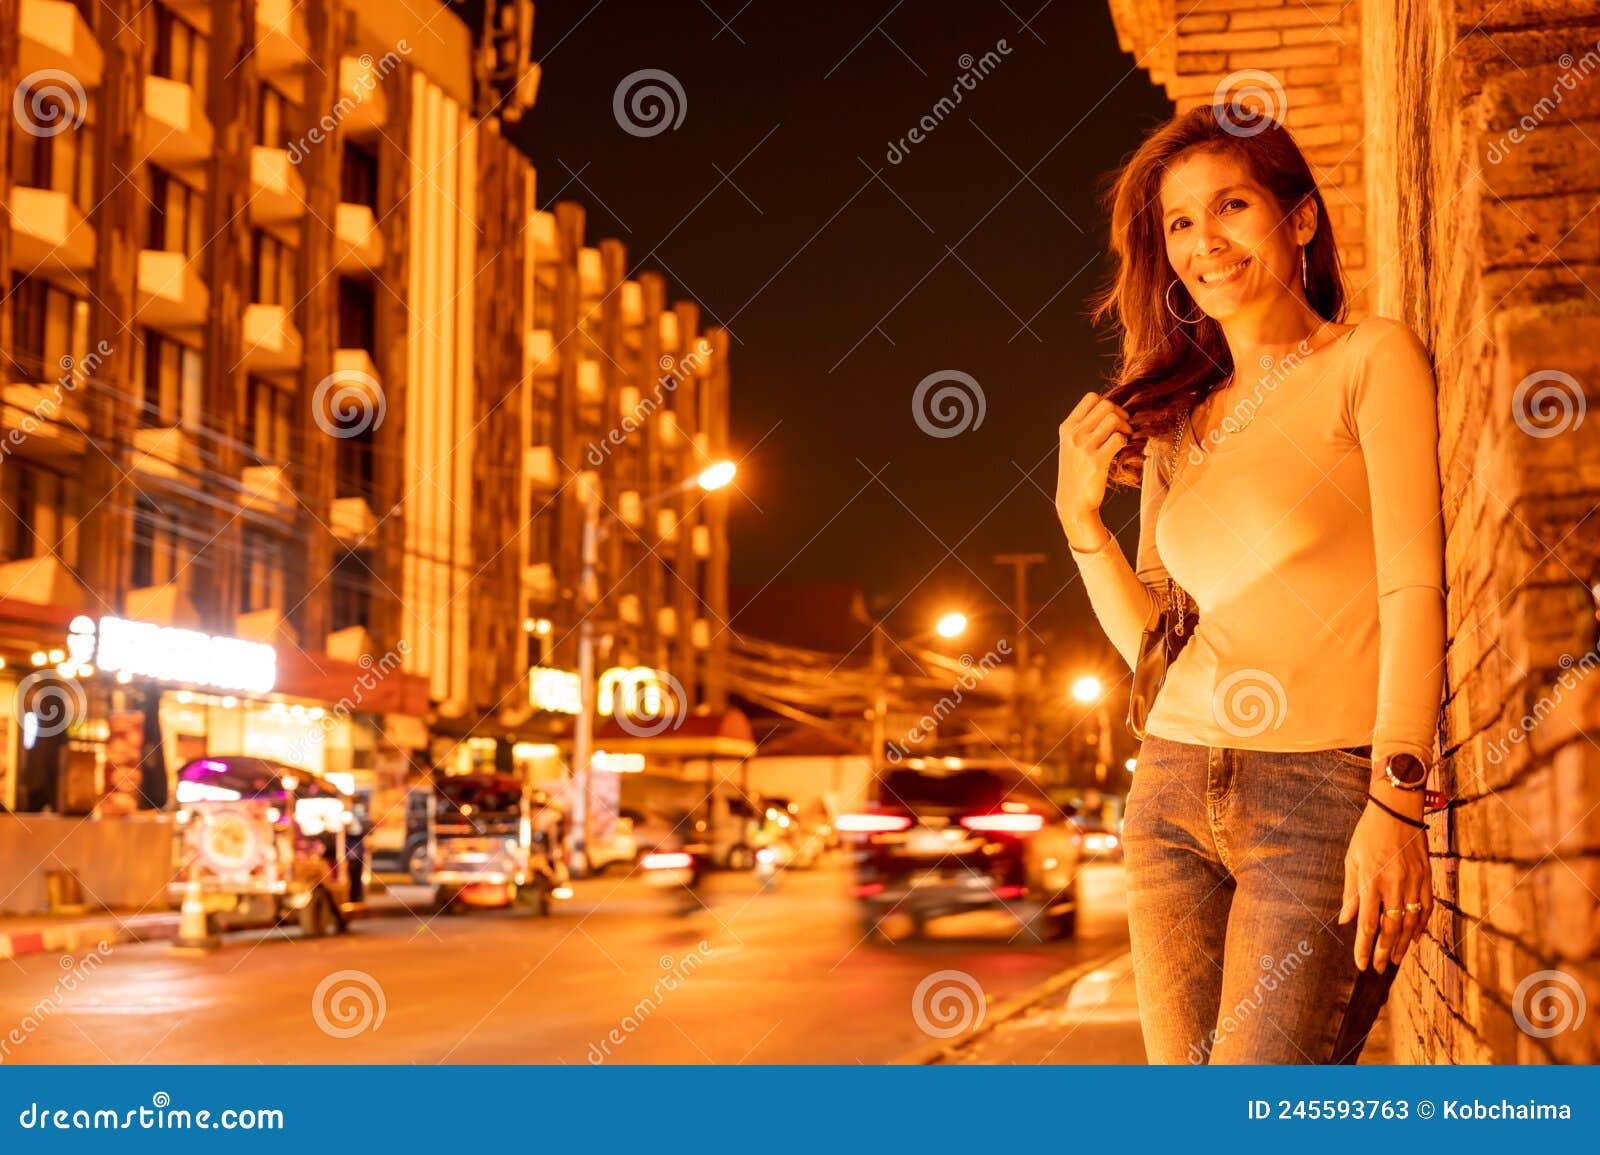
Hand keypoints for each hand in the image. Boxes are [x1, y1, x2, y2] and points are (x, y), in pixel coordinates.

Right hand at [1056, 392, 1131, 541]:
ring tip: (1125, 439)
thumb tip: (1112, 408)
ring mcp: (1083, 448)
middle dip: (1121, 414)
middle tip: (1124, 429)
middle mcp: (1073, 435)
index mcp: (1067, 427)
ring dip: (1126, 427)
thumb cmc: (1077, 472)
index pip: (1091, 397)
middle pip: (1107, 405)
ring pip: (1114, 418)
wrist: (1073, 503)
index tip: (1112, 418)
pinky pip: (1118, 438)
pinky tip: (1123, 450)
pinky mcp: (1096, 461)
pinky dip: (1125, 441)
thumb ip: (1084, 427)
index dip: (1108, 403)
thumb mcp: (1071, 446)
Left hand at [1338, 798, 1431, 972]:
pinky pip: (1426, 908)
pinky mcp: (1427, 878)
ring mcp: (1413, 883)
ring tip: (1396, 959)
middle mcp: (1393, 886)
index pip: (1367, 924)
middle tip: (1379, 967)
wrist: (1397, 811)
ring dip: (1403, 944)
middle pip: (1391, 930)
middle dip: (1384, 952)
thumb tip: (1345, 920)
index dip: (1364, 947)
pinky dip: (1421, 925)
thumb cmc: (1369, 834)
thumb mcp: (1352, 860)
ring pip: (1411, 923)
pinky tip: (1415, 936)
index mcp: (1371, 882)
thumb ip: (1350, 893)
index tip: (1360, 964)